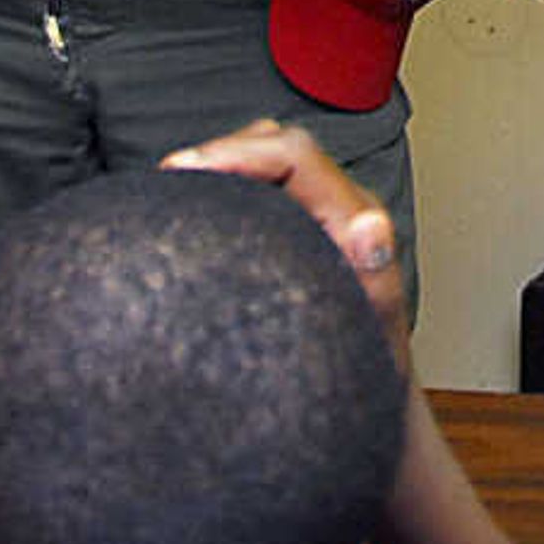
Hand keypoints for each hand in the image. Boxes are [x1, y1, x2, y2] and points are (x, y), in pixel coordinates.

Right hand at [165, 118, 410, 379]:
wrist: (375, 398)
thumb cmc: (370, 367)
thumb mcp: (372, 332)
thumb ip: (376, 280)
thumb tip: (371, 227)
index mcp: (355, 215)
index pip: (295, 156)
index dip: (237, 153)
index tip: (184, 169)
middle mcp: (338, 206)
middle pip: (275, 145)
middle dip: (220, 151)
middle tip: (167, 176)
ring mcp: (317, 219)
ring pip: (262, 164)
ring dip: (219, 167)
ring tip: (171, 189)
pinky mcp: (295, 235)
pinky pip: (256, 193)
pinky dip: (220, 192)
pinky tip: (188, 214)